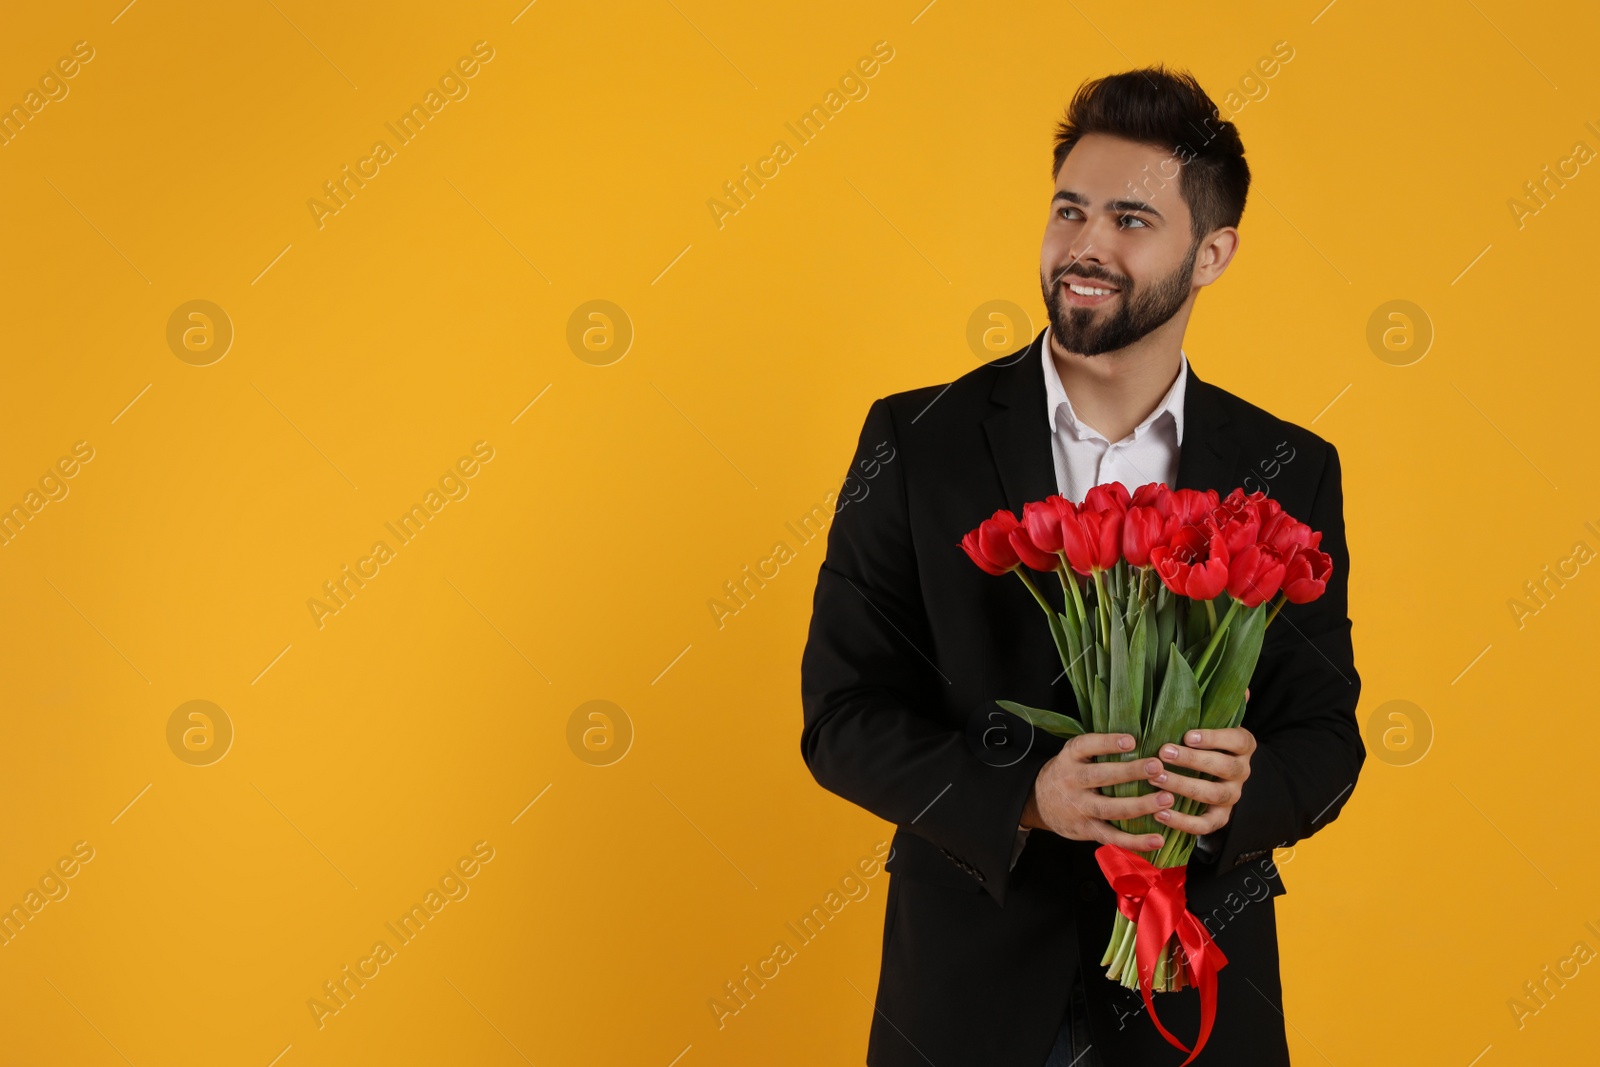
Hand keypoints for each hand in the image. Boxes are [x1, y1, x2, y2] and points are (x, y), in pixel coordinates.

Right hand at [1021, 732, 1171, 851]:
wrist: (1039, 802)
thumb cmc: (1068, 774)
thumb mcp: (1073, 755)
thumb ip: (1096, 748)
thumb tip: (1140, 737)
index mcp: (1069, 758)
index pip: (1086, 746)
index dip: (1107, 743)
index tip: (1131, 740)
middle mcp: (1071, 781)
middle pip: (1100, 776)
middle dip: (1130, 772)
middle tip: (1157, 767)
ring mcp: (1078, 808)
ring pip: (1109, 808)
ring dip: (1139, 805)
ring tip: (1166, 799)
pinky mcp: (1086, 830)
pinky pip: (1112, 837)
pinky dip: (1135, 841)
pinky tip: (1157, 839)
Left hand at [1149, 689, 1254, 835]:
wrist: (1216, 777)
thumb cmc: (1204, 742)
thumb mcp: (1212, 721)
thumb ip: (1220, 705)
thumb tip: (1240, 685)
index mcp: (1243, 746)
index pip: (1237, 739)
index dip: (1214, 737)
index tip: (1188, 734)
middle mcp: (1242, 772)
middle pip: (1225, 767)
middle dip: (1193, 760)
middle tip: (1163, 752)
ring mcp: (1232, 797)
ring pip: (1214, 795)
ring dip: (1184, 787)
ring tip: (1156, 780)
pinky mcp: (1220, 818)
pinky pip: (1206, 825)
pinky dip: (1184, 822)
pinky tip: (1160, 813)